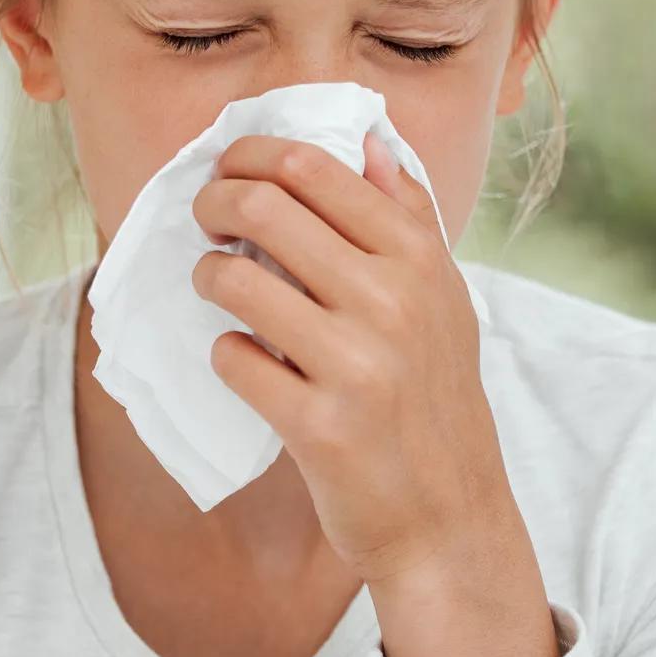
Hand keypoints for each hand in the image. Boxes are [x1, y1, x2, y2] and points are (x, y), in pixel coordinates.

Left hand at [190, 129, 507, 584]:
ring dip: (209, 277)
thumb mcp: (445, 298)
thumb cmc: (435, 396)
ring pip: (234, 280)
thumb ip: (409, 215)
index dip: (249, 156)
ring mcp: (356, 364)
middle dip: (214, 203)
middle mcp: (393, 301)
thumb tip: (370, 140)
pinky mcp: (319, 426)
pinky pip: (233, 360)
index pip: (312, 168)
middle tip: (206, 220)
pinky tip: (249, 364)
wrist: (450, 516)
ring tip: (220, 288)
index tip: (228, 170)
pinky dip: (227, 356)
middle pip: (263, 207)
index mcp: (419, 258)